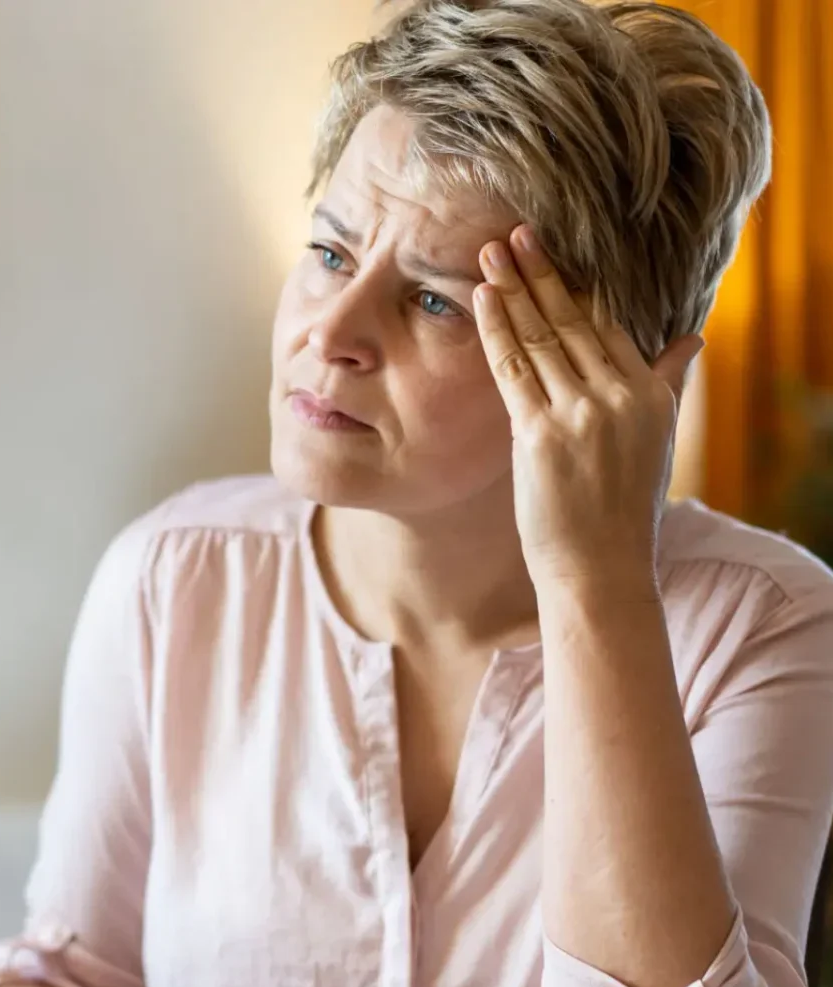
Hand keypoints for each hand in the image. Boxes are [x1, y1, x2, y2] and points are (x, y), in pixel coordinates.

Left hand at [474, 225, 703, 600]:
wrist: (600, 568)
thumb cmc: (622, 510)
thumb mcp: (654, 442)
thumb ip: (665, 385)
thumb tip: (690, 342)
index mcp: (648, 393)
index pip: (605, 325)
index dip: (575, 285)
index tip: (551, 252)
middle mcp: (617, 396)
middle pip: (570, 321)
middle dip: (539, 273)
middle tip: (513, 233)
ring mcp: (579, 414)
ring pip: (539, 338)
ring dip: (511, 292)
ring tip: (489, 255)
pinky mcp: (540, 435)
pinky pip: (513, 369)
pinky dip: (496, 330)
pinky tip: (482, 300)